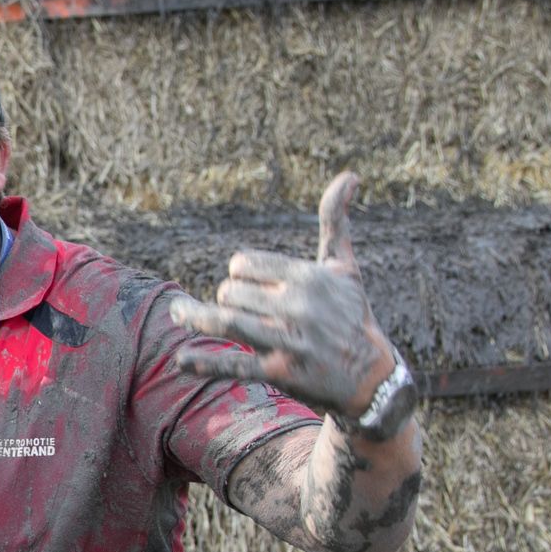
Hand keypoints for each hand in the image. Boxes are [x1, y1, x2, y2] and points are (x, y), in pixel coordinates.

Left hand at [169, 172, 394, 418]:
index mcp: (309, 277)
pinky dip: (205, 362)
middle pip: (231, 292)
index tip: (247, 284)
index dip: (239, 273)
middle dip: (228, 298)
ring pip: (225, 321)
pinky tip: (180, 359)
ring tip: (178, 313)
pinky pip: (234, 365)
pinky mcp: (280, 372)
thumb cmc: (351, 315)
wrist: (371, 376)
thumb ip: (336, 222)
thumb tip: (349, 175)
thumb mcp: (345, 268)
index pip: (243, 264)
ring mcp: (288, 340)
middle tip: (238, 308)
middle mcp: (298, 306)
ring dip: (196, 317)